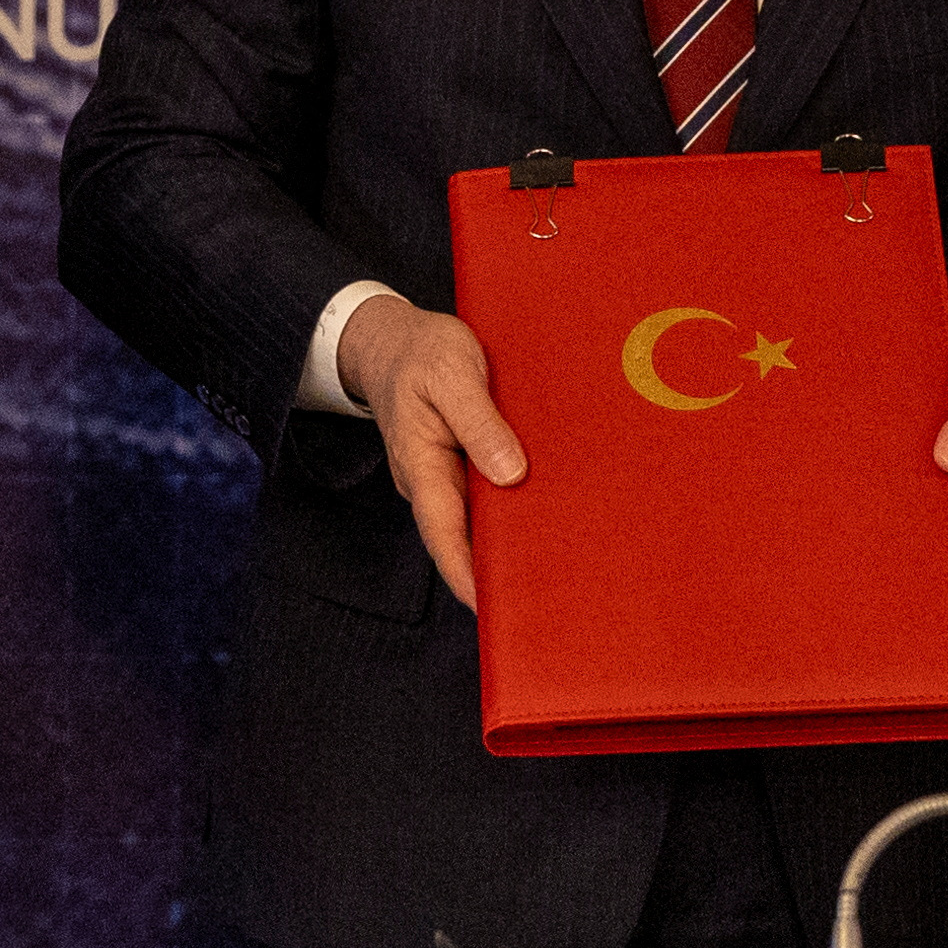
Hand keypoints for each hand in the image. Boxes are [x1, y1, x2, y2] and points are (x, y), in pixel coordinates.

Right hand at [337, 294, 524, 609]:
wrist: (393, 339)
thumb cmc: (422, 352)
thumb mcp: (451, 373)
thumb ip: (479, 422)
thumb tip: (511, 474)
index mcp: (420, 464)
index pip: (443, 533)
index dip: (466, 575)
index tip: (492, 609)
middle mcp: (431, 480)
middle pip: (463, 538)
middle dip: (494, 572)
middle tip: (541, 601)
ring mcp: (444, 475)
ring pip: (477, 520)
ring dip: (507, 543)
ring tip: (554, 571)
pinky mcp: (460, 464)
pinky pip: (485, 497)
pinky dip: (510, 512)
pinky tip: (545, 518)